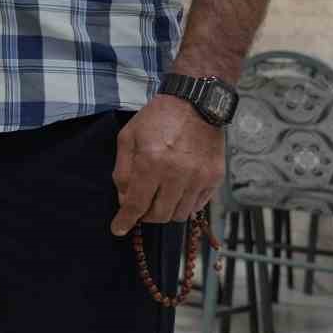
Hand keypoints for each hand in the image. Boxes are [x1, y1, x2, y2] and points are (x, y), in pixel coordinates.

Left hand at [109, 95, 224, 235]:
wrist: (195, 102)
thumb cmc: (157, 118)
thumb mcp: (128, 137)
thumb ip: (122, 171)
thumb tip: (124, 200)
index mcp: (152, 162)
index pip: (137, 204)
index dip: (125, 220)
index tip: (118, 229)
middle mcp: (177, 174)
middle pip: (159, 215)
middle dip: (146, 215)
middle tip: (142, 205)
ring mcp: (199, 177)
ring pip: (179, 214)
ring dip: (166, 211)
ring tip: (161, 195)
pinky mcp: (214, 178)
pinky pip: (197, 206)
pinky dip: (184, 204)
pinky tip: (178, 190)